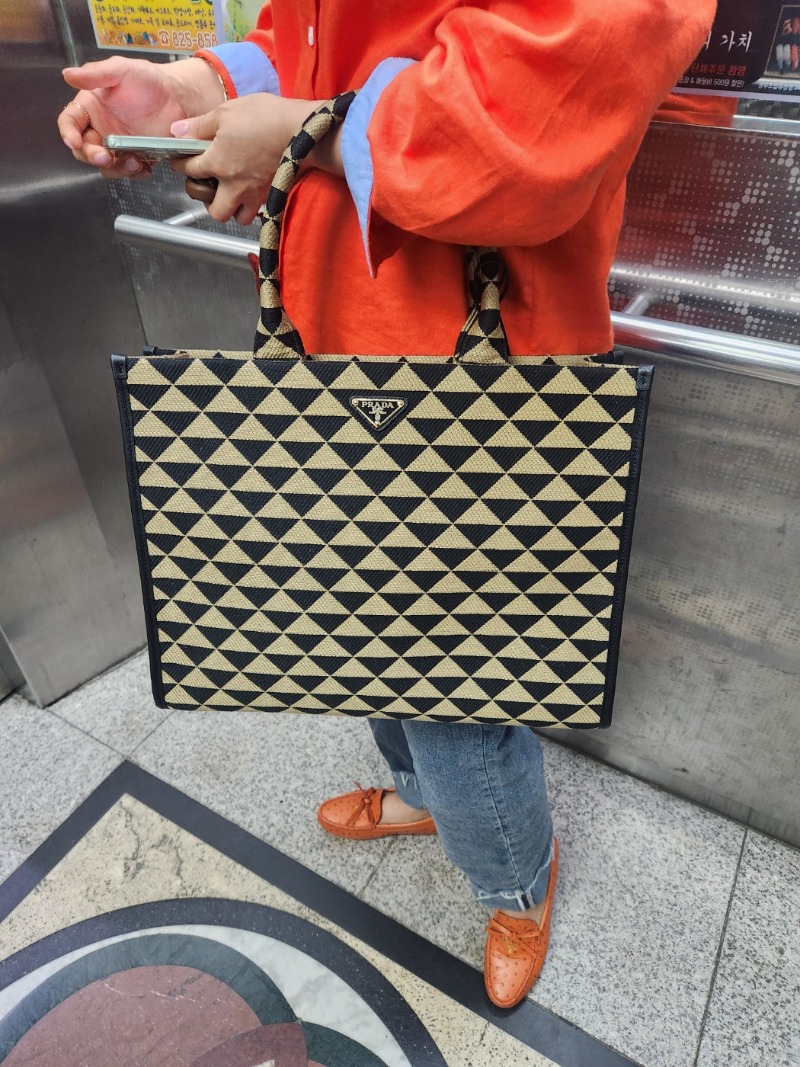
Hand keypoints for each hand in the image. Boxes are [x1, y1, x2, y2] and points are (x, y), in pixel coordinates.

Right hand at [58, 56, 224, 177]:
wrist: (179, 98)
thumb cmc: (150, 80)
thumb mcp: (121, 70)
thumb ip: (95, 74)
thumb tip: (67, 74)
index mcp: (91, 107)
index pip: (70, 122)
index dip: (68, 133)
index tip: (74, 141)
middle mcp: (101, 128)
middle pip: (85, 150)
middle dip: (92, 156)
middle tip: (106, 157)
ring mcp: (119, 145)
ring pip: (106, 165)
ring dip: (116, 168)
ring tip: (133, 161)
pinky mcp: (136, 156)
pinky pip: (129, 171)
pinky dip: (135, 172)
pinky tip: (145, 166)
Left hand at [171, 93, 342, 225]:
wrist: (301, 128)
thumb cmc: (265, 116)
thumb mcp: (225, 112)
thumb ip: (198, 125)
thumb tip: (176, 131)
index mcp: (217, 162)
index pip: (189, 171)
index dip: (180, 164)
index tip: (180, 160)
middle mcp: (234, 185)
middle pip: (215, 211)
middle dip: (209, 202)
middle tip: (211, 187)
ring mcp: (255, 193)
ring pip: (239, 217)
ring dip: (234, 209)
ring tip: (234, 193)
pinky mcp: (272, 194)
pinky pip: (260, 210)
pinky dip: (255, 206)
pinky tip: (254, 190)